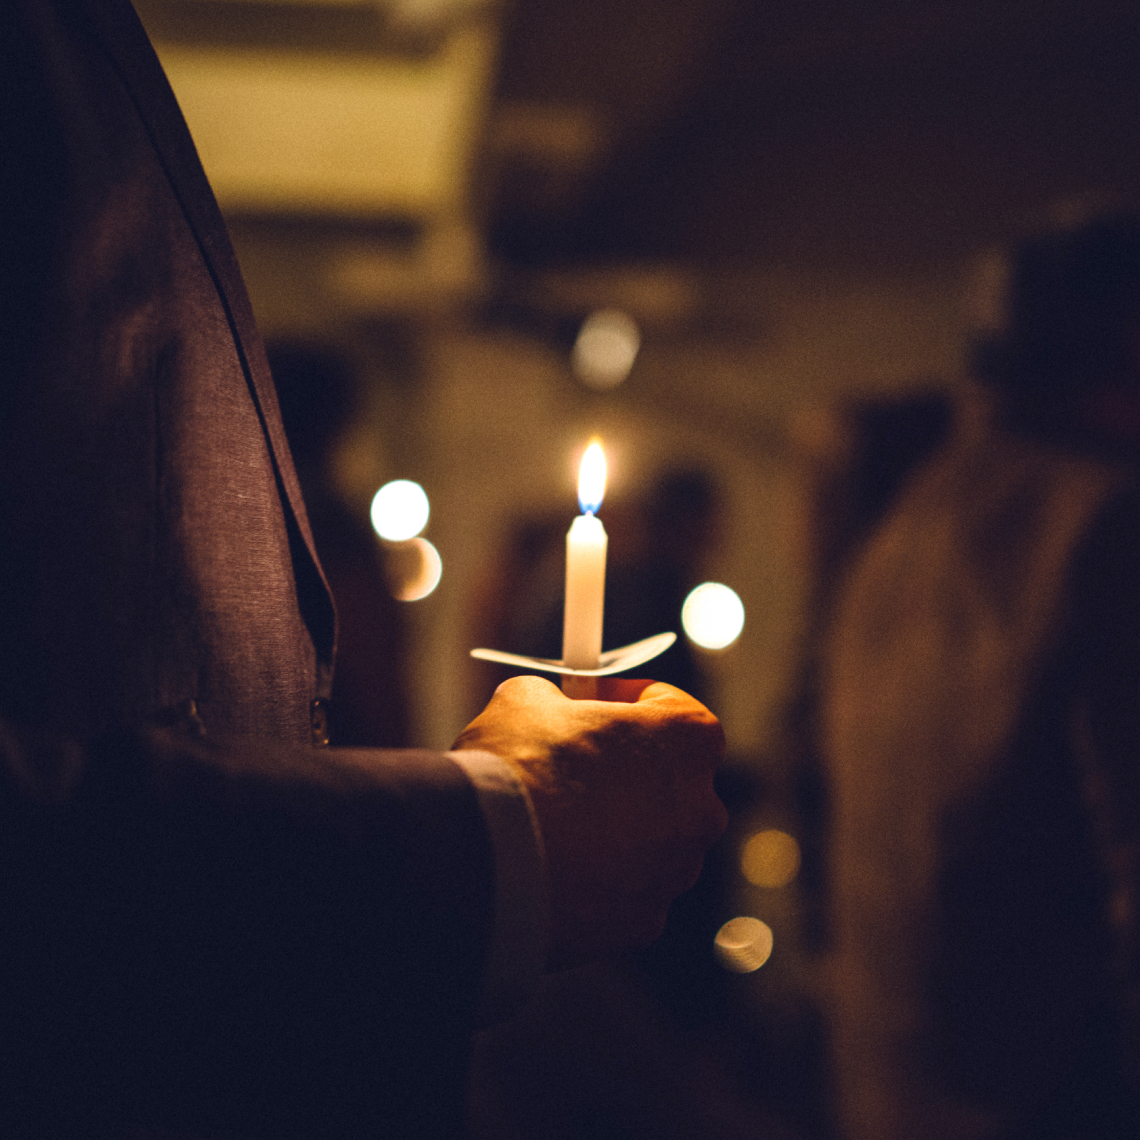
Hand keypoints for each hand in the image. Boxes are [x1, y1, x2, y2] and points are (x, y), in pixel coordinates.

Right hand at [453, 675, 726, 969]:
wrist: (484, 861)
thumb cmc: (516, 768)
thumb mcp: (526, 700)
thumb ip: (556, 699)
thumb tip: (549, 708)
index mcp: (687, 740)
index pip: (675, 708)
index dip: (630, 701)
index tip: (596, 704)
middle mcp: (700, 808)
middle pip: (670, 779)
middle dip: (627, 770)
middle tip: (572, 764)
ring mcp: (675, 871)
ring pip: (651, 841)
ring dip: (615, 828)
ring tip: (555, 820)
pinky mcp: (645, 922)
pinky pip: (627, 890)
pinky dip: (598, 879)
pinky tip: (553, 864)